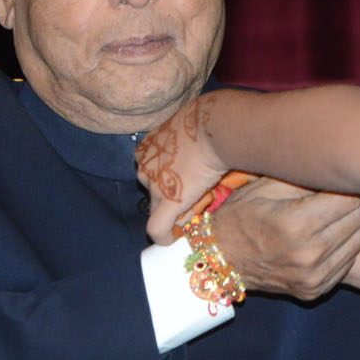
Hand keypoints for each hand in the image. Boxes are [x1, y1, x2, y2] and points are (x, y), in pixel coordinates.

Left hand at [137, 97, 228, 242]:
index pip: (150, 170)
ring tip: (198, 206)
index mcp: (148, 147)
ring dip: (175, 211)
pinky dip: (164, 236)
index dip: (167, 179)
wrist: (215, 127)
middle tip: (196, 194)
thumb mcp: (189, 124)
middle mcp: (144, 166)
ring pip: (158, 209)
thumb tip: (204, 142)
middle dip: (170, 196)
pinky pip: (157, 228)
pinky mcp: (167, 202)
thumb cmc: (209, 120)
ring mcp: (154, 185)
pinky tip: (173, 239)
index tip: (185, 180)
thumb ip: (188, 138)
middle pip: (153, 190)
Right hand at [209, 177, 359, 301]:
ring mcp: (313, 277)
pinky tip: (318, 241)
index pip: (351, 198)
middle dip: (347, 204)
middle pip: (359, 217)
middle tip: (327, 200)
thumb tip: (337, 165)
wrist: (218, 261)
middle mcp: (309, 255)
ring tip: (322, 220)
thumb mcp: (265, 186)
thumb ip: (304, 175)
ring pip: (358, 239)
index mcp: (297, 224)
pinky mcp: (315, 291)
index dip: (344, 186)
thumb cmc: (241, 215)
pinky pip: (347, 262)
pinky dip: (338, 250)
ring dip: (346, 227)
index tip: (331, 184)